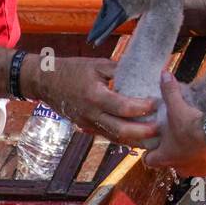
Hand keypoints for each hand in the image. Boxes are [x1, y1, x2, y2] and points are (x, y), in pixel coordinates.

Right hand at [32, 56, 158, 144]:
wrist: (46, 82)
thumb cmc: (72, 69)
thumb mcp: (97, 64)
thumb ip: (119, 70)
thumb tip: (143, 74)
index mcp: (94, 95)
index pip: (122, 107)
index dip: (141, 107)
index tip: (157, 102)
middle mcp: (91, 113)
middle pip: (120, 130)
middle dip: (142, 132)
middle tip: (159, 128)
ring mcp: (88, 123)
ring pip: (115, 138)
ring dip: (135, 140)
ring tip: (153, 138)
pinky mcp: (87, 127)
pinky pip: (108, 136)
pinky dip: (124, 139)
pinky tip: (138, 138)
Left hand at [144, 73, 205, 177]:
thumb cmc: (194, 124)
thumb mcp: (177, 106)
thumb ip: (169, 91)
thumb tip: (164, 74)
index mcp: (166, 156)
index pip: (150, 160)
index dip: (150, 153)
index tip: (152, 146)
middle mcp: (181, 167)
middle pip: (172, 163)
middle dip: (174, 153)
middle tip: (178, 138)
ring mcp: (199, 170)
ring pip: (192, 165)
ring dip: (193, 156)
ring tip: (198, 140)